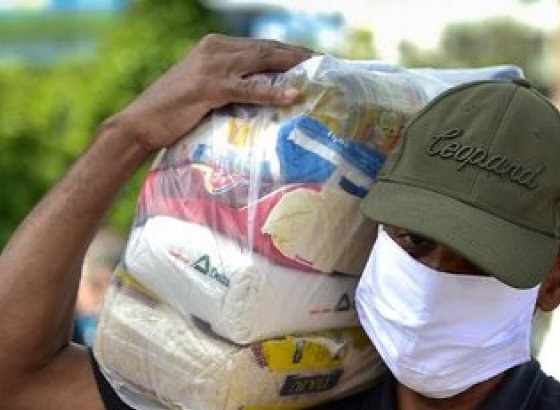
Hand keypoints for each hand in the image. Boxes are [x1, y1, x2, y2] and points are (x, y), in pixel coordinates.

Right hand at [110, 34, 311, 154]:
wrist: (141, 122)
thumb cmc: (176, 112)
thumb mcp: (209, 90)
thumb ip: (233, 85)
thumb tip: (266, 95)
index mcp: (215, 47)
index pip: (261, 46)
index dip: (290, 52)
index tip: (316, 59)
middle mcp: (215, 49)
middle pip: (266, 49)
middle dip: (299, 56)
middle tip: (327, 64)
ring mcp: (212, 66)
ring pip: (261, 61)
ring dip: (292, 66)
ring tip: (318, 73)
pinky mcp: (209, 87)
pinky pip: (247, 88)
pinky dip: (271, 91)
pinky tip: (293, 95)